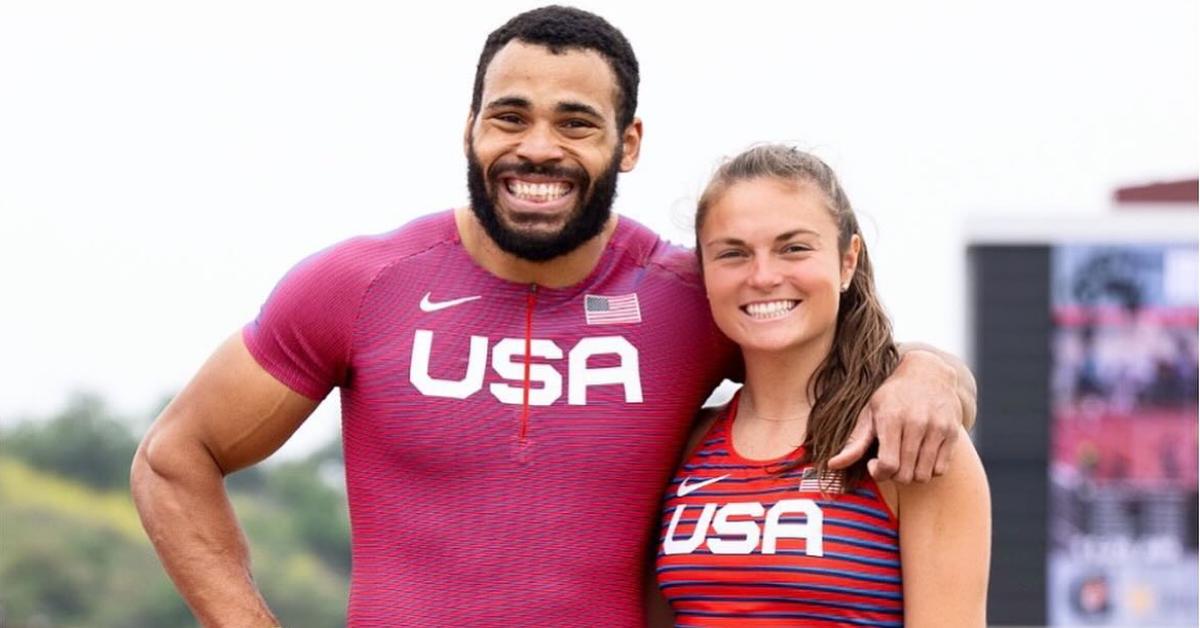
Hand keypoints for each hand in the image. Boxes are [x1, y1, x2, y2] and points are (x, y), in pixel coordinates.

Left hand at [828, 350, 961, 482]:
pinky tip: (919, 457)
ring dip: (911, 475)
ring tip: (904, 460)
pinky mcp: (952, 433)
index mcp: (892, 418)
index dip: (878, 473)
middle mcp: (917, 423)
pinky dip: (928, 470)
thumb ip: (854, 442)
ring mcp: (938, 428)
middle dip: (893, 475)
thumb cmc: (892, 396)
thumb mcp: (870, 413)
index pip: (888, 464)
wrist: (928, 373)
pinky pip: (940, 469)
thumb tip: (831, 465)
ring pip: (923, 475)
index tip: (874, 464)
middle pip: (905, 474)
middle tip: (889, 462)